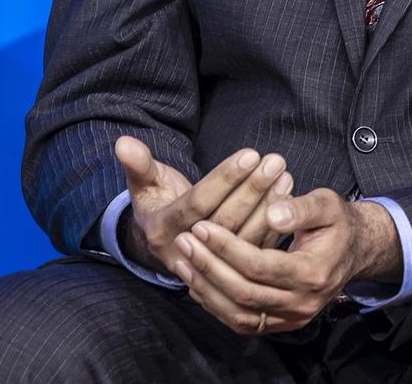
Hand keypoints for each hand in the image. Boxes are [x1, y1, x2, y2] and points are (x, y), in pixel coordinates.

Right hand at [114, 136, 292, 275]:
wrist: (165, 241)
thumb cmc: (158, 201)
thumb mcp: (144, 183)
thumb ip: (138, 165)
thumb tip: (123, 142)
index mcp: (163, 230)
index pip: (198, 203)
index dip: (224, 179)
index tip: (250, 153)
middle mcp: (186, 252)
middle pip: (224, 221)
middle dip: (252, 189)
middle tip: (275, 161)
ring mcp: (210, 265)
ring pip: (243, 238)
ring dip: (268, 206)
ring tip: (285, 175)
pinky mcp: (230, 269)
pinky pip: (255, 248)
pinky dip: (274, 224)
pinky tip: (288, 196)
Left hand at [170, 188, 402, 334]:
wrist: (354, 249)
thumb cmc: (336, 221)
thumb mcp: (326, 204)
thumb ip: (300, 208)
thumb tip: (272, 213)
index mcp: (312, 273)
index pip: (258, 265)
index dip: (226, 247)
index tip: (202, 225)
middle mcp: (302, 303)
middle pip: (243, 293)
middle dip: (208, 266)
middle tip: (184, 240)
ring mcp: (292, 318)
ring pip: (238, 314)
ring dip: (206, 289)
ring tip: (182, 260)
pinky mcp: (281, 323)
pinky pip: (243, 322)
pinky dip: (216, 304)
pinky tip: (197, 281)